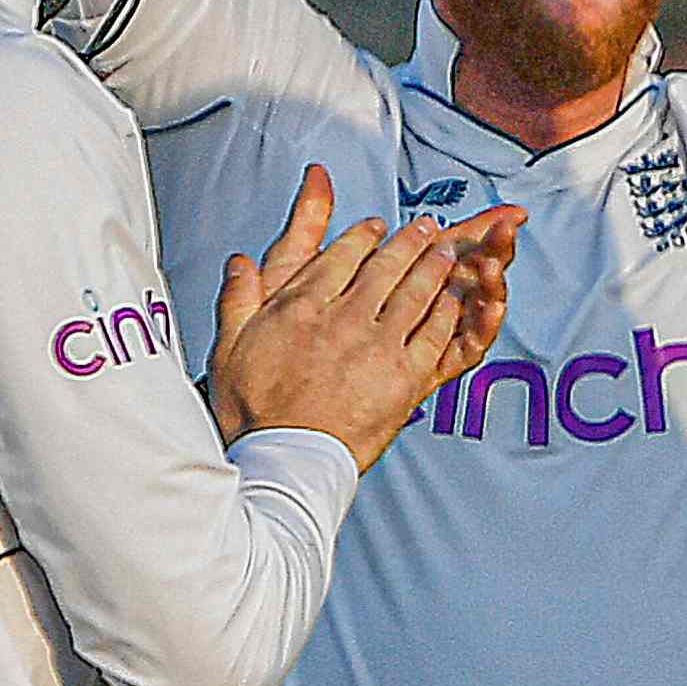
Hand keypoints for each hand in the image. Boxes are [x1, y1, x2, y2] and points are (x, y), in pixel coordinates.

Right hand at [205, 170, 495, 469]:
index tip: (375, 226)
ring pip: (415, 292)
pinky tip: (457, 299)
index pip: (341, 256)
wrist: (285, 459)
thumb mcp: (229, 348)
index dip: (362, 236)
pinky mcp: (405, 377)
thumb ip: (237, 298)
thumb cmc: (254, 413)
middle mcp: (344, 317)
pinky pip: (435, 333)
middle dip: (409, 240)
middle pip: (385, 266)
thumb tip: (239, 263)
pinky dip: (448, 311)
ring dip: (435, 266)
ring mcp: (379, 346)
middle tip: (426, 226)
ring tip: (447, 251)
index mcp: (303, 306)